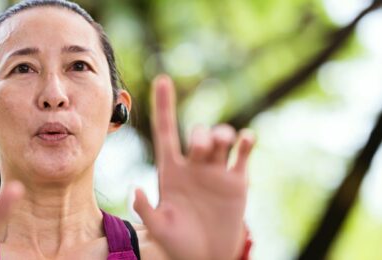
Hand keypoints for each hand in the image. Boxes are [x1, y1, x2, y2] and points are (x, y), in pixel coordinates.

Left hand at [133, 75, 254, 259]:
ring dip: (222, 134)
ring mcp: (216, 171)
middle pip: (197, 135)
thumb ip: (145, 210)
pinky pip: (243, 155)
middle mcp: (194, 165)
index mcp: (170, 170)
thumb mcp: (158, 227)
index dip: (164, 105)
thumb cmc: (177, 242)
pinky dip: (247, 142)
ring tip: (222, 141)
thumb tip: (134, 189)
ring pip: (221, 139)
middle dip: (200, 135)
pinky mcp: (237, 181)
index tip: (163, 79)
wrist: (206, 255)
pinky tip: (246, 139)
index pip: (166, 130)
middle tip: (201, 148)